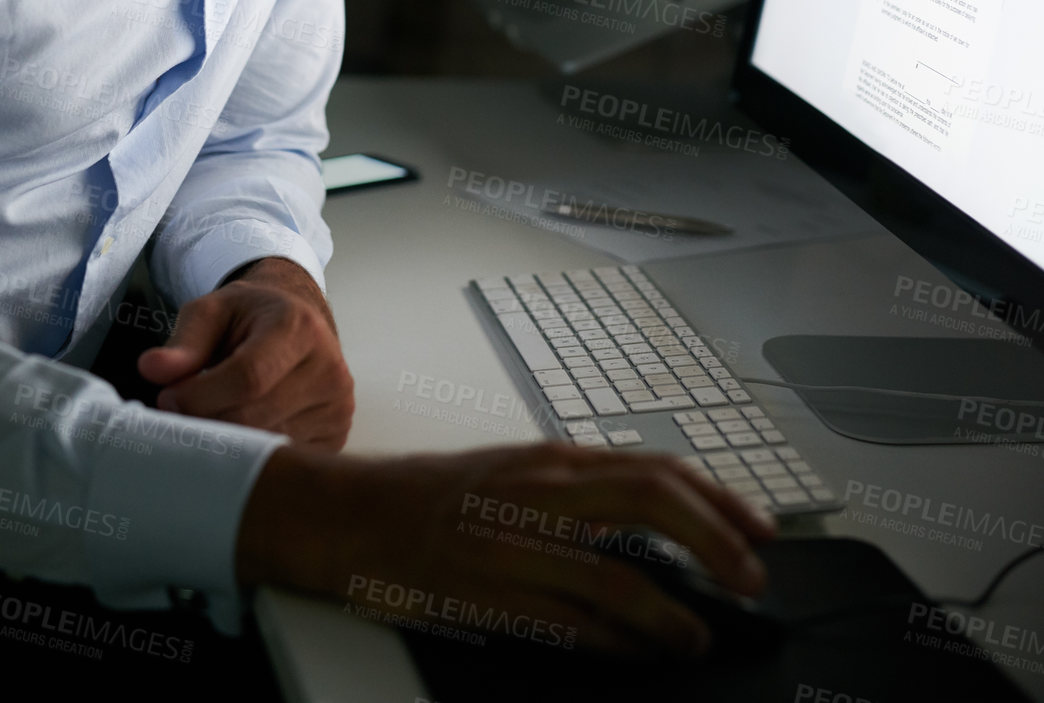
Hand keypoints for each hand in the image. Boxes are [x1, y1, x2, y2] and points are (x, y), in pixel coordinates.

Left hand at [136, 257, 354, 448]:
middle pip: (254, 418)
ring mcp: (337, 407)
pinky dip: (250, 456)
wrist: (296, 325)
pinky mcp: (335, 436)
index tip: (167, 398)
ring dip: (224, 443)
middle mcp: (328, 368)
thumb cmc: (250, 318)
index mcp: (299, 328)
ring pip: (265, 446)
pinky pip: (282, 461)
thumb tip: (152, 369)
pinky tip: (236, 435)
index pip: (248, 378)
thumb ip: (184, 342)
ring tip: (207, 421)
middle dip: (205, 423)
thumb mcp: (212, 312)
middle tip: (178, 417)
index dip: (199, 397)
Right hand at [236, 440, 775, 658]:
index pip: (655, 467)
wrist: (351, 514)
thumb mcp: (515, 472)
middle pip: (651, 501)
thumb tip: (656, 520)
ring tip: (700, 636)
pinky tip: (641, 652)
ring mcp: (514, 542)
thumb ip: (580, 491)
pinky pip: (568, 621)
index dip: (718, 498)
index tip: (759, 529)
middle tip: (752, 578)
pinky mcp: (488, 592)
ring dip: (672, 611)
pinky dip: (615, 641)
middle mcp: (540, 490)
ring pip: (616, 571)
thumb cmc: (434, 495)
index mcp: (551, 458)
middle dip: (715, 540)